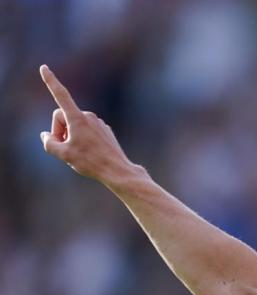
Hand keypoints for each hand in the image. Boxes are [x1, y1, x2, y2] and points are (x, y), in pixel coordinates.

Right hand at [39, 65, 135, 182]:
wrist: (117, 170)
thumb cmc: (90, 162)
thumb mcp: (63, 154)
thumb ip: (49, 142)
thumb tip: (47, 136)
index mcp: (77, 118)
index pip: (60, 95)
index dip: (51, 81)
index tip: (44, 67)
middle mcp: (88, 116)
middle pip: (62, 117)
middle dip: (58, 130)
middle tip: (63, 148)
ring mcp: (98, 123)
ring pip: (75, 125)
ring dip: (70, 136)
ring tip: (79, 153)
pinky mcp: (104, 130)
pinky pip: (86, 132)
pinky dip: (82, 139)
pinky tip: (89, 154)